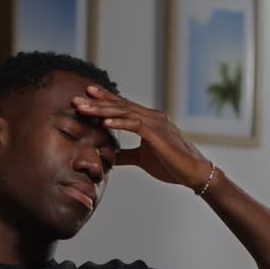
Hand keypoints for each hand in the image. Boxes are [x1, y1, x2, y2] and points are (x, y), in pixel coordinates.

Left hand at [72, 85, 210, 190]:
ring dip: (101, 109)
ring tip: (83, 108)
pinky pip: (135, 125)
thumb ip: (126, 155)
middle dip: (96, 102)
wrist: (193, 173)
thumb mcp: (142, 159)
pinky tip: (104, 122)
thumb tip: (110, 158)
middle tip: (76, 99)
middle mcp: (152, 117)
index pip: (122, 106)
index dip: (104, 99)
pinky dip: (119, 122)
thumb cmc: (172, 165)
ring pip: (124, 112)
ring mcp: (156, 124)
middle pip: (120, 105)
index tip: (86, 95)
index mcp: (149, 120)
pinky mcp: (158, 135)